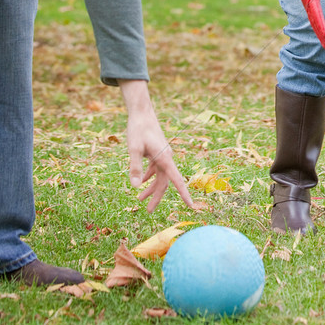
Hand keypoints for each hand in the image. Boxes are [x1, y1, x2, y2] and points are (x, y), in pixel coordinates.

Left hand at [119, 80, 194, 211]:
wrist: (142, 113)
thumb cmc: (138, 129)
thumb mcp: (134, 149)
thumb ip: (135, 167)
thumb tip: (136, 186)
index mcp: (164, 159)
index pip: (176, 180)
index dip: (184, 194)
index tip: (191, 205)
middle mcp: (166, 158)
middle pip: (165, 183)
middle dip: (157, 197)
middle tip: (148, 211)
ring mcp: (162, 155)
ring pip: (159, 177)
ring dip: (151, 188)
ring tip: (139, 199)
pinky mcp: (157, 152)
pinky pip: (156, 169)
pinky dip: (149, 177)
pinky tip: (141, 182)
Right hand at [281, 0, 324, 49]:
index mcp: (309, 0)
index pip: (317, 19)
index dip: (322, 31)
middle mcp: (308, 3)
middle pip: (315, 23)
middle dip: (322, 36)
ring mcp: (307, 2)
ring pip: (314, 20)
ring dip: (319, 32)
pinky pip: (313, 15)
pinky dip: (317, 23)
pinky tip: (320, 28)